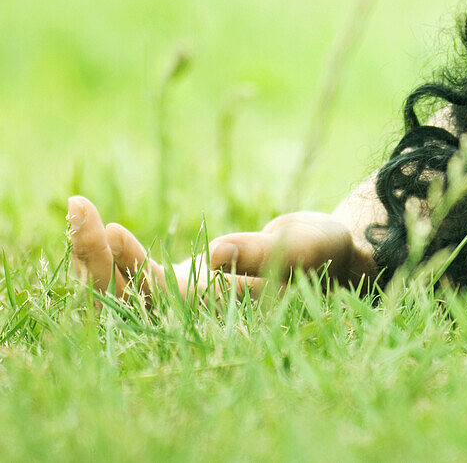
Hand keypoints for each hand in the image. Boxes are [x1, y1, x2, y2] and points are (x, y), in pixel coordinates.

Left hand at [67, 195, 375, 304]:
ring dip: (92, 252)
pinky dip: (111, 250)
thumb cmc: (323, 253)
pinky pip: (132, 274)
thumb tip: (214, 256)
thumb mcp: (303, 246)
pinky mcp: (181, 285)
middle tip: (77, 209)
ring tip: (76, 206)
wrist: (332, 258)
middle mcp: (192, 319)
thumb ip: (260, 253)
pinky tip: (96, 221)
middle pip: (122, 300)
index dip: (120, 267)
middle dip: (92, 258)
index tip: (107, 227)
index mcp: (218, 317)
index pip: (152, 300)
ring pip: (119, 288)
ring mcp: (182, 304)